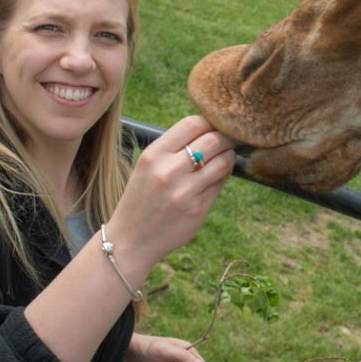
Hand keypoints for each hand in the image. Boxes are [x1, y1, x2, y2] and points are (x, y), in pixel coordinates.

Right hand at [109, 115, 233, 262]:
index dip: (209, 121)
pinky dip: (223, 175)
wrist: (131, 240)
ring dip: (229, 156)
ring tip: (225, 157)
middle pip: (213, 140)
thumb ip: (174, 149)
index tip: (214, 126)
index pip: (192, 124)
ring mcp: (185, 192)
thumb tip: (210, 129)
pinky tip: (216, 176)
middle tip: (229, 140)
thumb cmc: (142, 198)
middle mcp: (168, 171)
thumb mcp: (147, 167)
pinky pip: (220, 183)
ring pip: (223, 161)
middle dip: (226, 137)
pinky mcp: (198, 209)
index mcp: (153, 155)